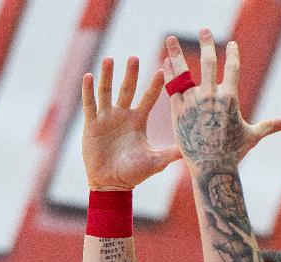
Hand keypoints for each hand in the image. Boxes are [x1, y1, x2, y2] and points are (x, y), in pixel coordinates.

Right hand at [81, 56, 181, 191]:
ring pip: (106, 92)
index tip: (163, 69)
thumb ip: (171, 154)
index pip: (148, 98)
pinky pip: (90, 104)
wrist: (110, 185)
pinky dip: (88, 91)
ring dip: (107, 76)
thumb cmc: (133, 174)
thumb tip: (192, 149)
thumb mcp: (155, 162)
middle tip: (134, 58)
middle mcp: (122, 115)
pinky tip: (88, 76)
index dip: (155, 85)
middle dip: (130, 74)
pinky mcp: (91, 125)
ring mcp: (106, 118)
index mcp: (138, 120)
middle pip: (127, 89)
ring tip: (109, 59)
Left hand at [164, 31, 280, 170]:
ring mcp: (193, 102)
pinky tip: (165, 63)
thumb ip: (270, 126)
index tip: (230, 44)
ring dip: (176, 53)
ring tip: (170, 39)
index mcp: (230, 98)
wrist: (211, 169)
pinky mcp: (177, 111)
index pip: (232, 67)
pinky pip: (172, 88)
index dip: (232, 54)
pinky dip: (169, 74)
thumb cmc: (234, 154)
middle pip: (207, 61)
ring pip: (183, 72)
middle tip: (203, 30)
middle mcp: (211, 95)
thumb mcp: (252, 136)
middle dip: (206, 43)